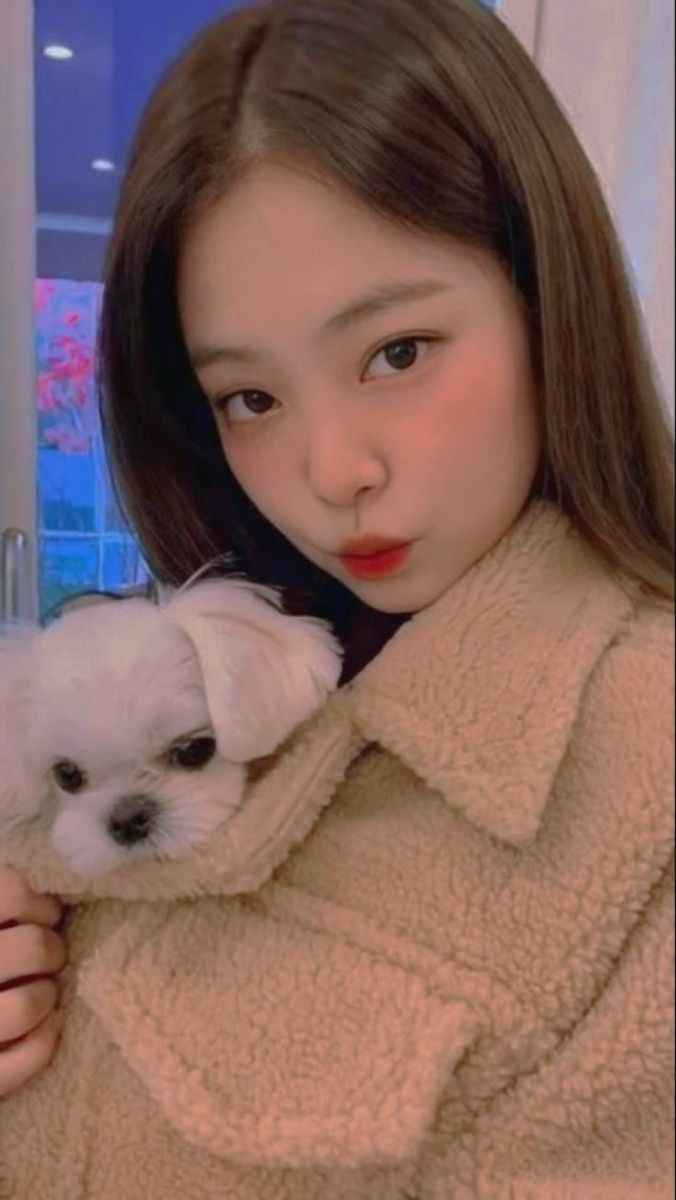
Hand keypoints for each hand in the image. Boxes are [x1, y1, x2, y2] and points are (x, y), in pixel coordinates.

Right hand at [0, 866, 67, 1097]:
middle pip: (35, 947)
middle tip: (48, 956)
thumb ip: (5, 904)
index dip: (40, 904)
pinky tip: (45, 1026)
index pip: (11, 892)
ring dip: (48, 995)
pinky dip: (46, 1040)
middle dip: (52, 950)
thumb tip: (50, 896)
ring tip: (42, 991)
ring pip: (30, 1004)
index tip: (44, 914)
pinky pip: (31, 1055)